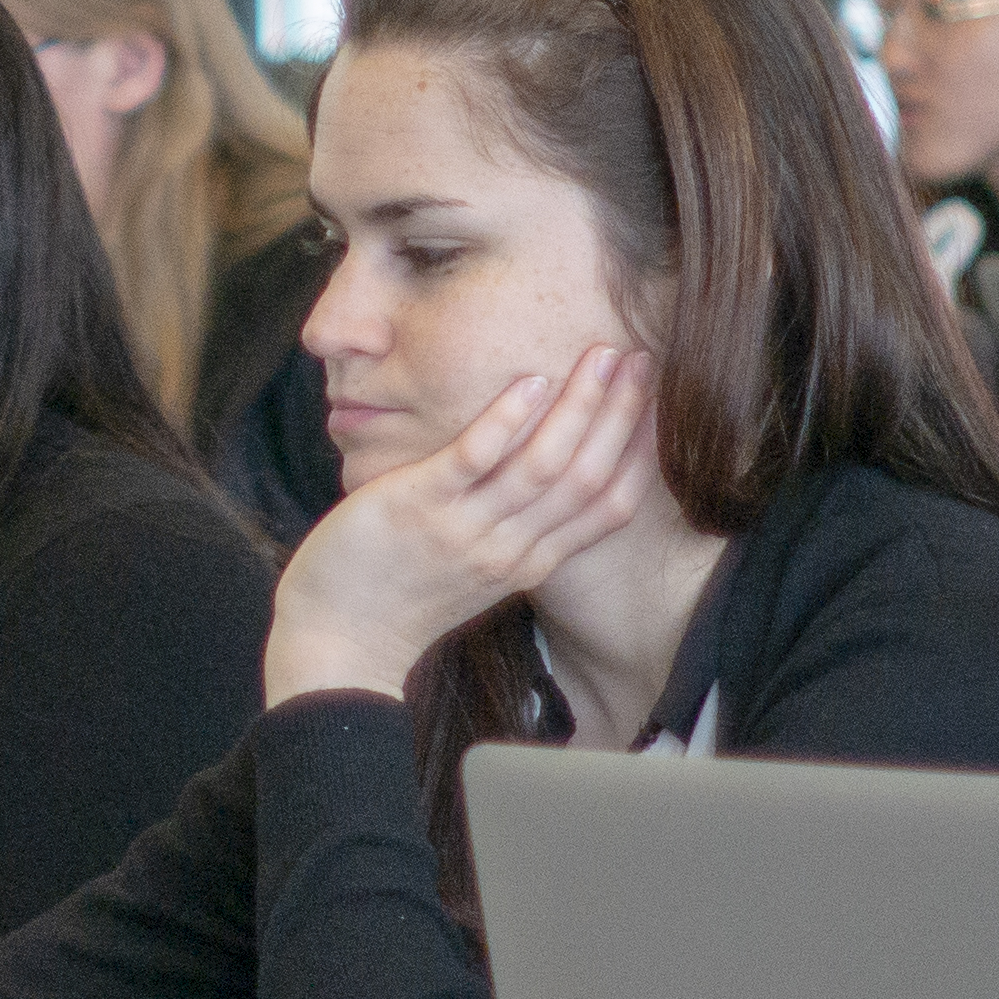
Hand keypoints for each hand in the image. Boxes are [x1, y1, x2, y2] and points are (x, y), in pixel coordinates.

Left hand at [265, 347, 660, 703]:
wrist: (338, 642)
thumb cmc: (402, 596)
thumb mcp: (478, 570)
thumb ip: (516, 530)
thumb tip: (543, 478)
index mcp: (529, 562)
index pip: (607, 508)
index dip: (641, 454)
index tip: (661, 404)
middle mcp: (508, 548)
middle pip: (585, 477)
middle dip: (620, 415)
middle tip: (640, 360)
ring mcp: (465, 529)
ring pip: (542, 465)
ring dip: (578, 407)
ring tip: (600, 356)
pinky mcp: (419, 509)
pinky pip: (474, 461)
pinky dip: (506, 422)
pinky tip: (530, 381)